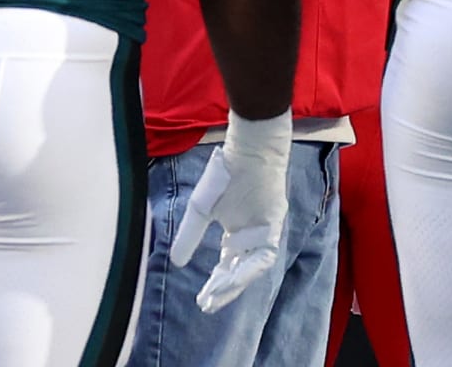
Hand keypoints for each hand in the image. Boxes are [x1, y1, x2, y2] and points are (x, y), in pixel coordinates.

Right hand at [170, 109, 291, 313]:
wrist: (248, 149)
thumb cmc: (226, 175)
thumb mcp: (201, 210)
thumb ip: (190, 236)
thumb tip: (176, 262)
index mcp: (237, 231)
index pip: (228, 264)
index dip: (217, 283)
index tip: (202, 300)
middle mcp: (253, 234)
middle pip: (241, 268)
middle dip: (226, 289)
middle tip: (209, 303)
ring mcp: (266, 229)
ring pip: (254, 265)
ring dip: (237, 281)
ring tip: (218, 293)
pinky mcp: (274, 222)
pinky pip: (265, 252)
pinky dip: (250, 266)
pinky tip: (234, 275)